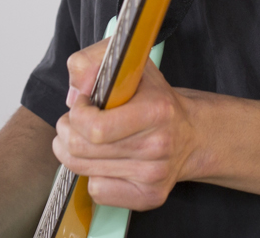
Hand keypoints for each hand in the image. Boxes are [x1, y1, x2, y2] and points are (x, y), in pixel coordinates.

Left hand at [55, 39, 209, 210]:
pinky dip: (93, 176)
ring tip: (86, 139)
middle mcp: (158, 146)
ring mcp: (154, 175)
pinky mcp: (149, 197)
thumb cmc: (156, 98)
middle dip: (67, 132)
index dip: (77, 114)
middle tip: (75, 122)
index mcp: (157, 110)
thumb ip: (94, 61)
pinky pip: (98, 192)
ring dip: (74, 153)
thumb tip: (75, 92)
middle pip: (81, 150)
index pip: (95, 127)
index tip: (83, 104)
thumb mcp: (131, 65)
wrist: (192, 135)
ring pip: (84, 171)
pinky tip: (105, 162)